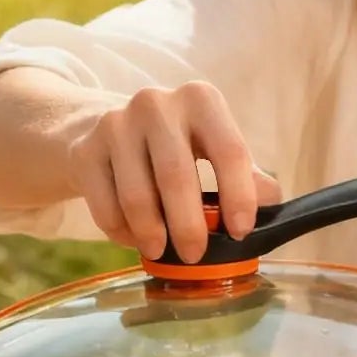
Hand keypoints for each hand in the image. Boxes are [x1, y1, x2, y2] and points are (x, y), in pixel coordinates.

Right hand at [64, 81, 281, 261]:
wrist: (101, 129)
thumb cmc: (174, 146)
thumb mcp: (214, 149)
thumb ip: (247, 174)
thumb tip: (272, 200)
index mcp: (200, 100)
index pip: (228, 150)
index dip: (238, 195)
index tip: (240, 231)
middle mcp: (156, 104)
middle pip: (176, 175)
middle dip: (189, 225)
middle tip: (195, 255)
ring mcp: (116, 124)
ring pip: (137, 195)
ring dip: (151, 234)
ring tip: (159, 251)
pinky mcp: (85, 150)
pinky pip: (106, 206)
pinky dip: (122, 232)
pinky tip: (133, 237)